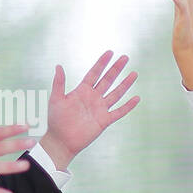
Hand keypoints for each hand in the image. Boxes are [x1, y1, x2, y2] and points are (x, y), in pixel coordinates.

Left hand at [42, 50, 140, 168]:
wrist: (61, 140)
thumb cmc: (56, 120)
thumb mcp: (56, 99)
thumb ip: (59, 83)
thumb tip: (59, 66)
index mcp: (82, 91)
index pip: (94, 73)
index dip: (102, 63)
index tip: (110, 53)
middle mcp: (93, 98)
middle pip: (108, 80)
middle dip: (116, 69)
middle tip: (125, 57)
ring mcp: (100, 109)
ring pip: (116, 93)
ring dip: (125, 84)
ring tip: (134, 74)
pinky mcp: (105, 121)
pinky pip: (119, 112)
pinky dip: (128, 106)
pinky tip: (136, 98)